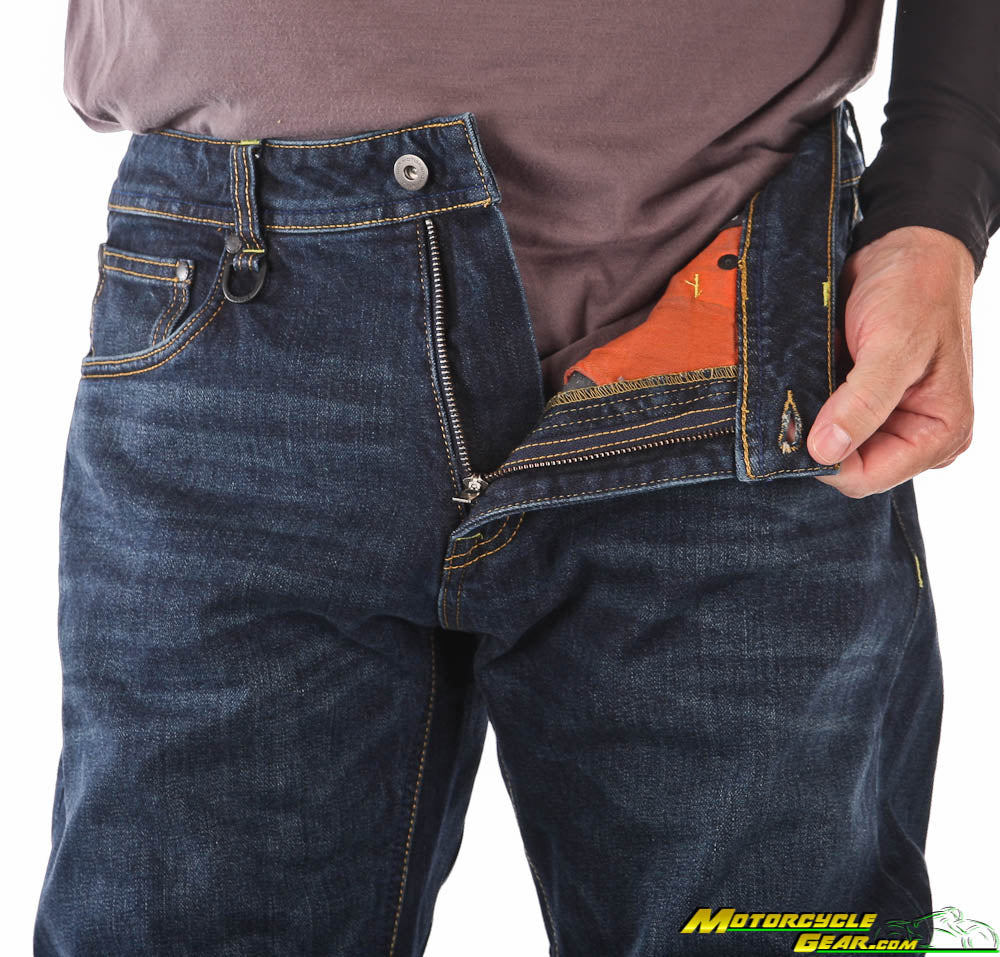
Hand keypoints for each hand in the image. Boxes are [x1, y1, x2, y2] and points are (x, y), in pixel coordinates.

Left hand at [807, 225, 975, 497]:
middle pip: (848, 466)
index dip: (826, 462)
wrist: (905, 249)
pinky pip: (826, 420)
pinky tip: (804, 380)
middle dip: (816, 439)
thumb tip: (825, 451)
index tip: (793, 428)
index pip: (868, 478)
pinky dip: (809, 405)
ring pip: (832, 445)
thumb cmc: (914, 290)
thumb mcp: (893, 346)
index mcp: (940, 433)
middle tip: (792, 402)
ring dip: (809, 422)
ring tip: (802, 384)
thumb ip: (862, 402)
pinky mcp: (863, 403)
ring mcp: (888, 420)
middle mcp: (915, 435)